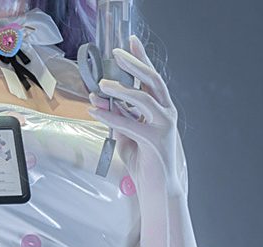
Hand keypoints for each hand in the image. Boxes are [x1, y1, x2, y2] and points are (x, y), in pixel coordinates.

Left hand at [87, 34, 187, 194]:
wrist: (157, 187)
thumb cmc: (144, 161)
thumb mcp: (127, 135)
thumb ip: (117, 117)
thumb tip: (99, 99)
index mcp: (161, 108)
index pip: (151, 78)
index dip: (141, 58)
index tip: (130, 42)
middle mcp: (166, 113)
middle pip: (152, 81)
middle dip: (134, 64)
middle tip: (117, 52)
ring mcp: (164, 125)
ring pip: (144, 99)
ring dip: (121, 89)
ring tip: (103, 84)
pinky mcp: (155, 141)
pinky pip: (130, 124)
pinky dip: (111, 116)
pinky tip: (96, 110)